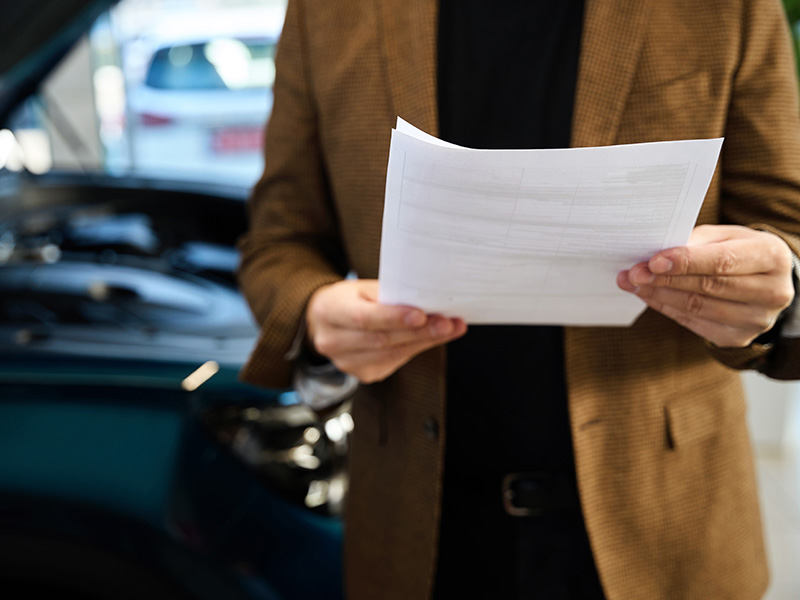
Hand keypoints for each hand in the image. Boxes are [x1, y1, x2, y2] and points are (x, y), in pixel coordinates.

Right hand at [305, 279, 466, 382]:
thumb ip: (388, 295)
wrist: (325, 321)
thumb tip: (426, 302)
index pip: (364, 318)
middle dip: (420, 332)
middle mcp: (334, 341)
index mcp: (330, 311)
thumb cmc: (348, 299)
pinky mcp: (362, 374)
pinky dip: (415, 349)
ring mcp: (347, 362)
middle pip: (382, 340)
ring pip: (392, 354)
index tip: (422, 315)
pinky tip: (431, 338)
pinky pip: (394, 362)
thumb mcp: (362, 288)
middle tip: (448, 323)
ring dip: (425, 342)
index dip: (394, 318)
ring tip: (450, 329)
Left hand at [617, 225, 794, 346]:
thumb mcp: (726, 236)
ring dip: (659, 295)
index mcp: (772, 257)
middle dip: (665, 279)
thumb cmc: (740, 251)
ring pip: (697, 307)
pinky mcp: (737, 337)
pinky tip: (648, 295)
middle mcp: (771, 291)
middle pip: (708, 286)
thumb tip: (656, 257)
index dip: (686, 262)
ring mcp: (756, 319)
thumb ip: (696, 242)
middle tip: (633, 273)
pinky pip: (692, 322)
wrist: (764, 281)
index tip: (653, 262)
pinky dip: (665, 307)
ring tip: (633, 284)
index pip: (723, 262)